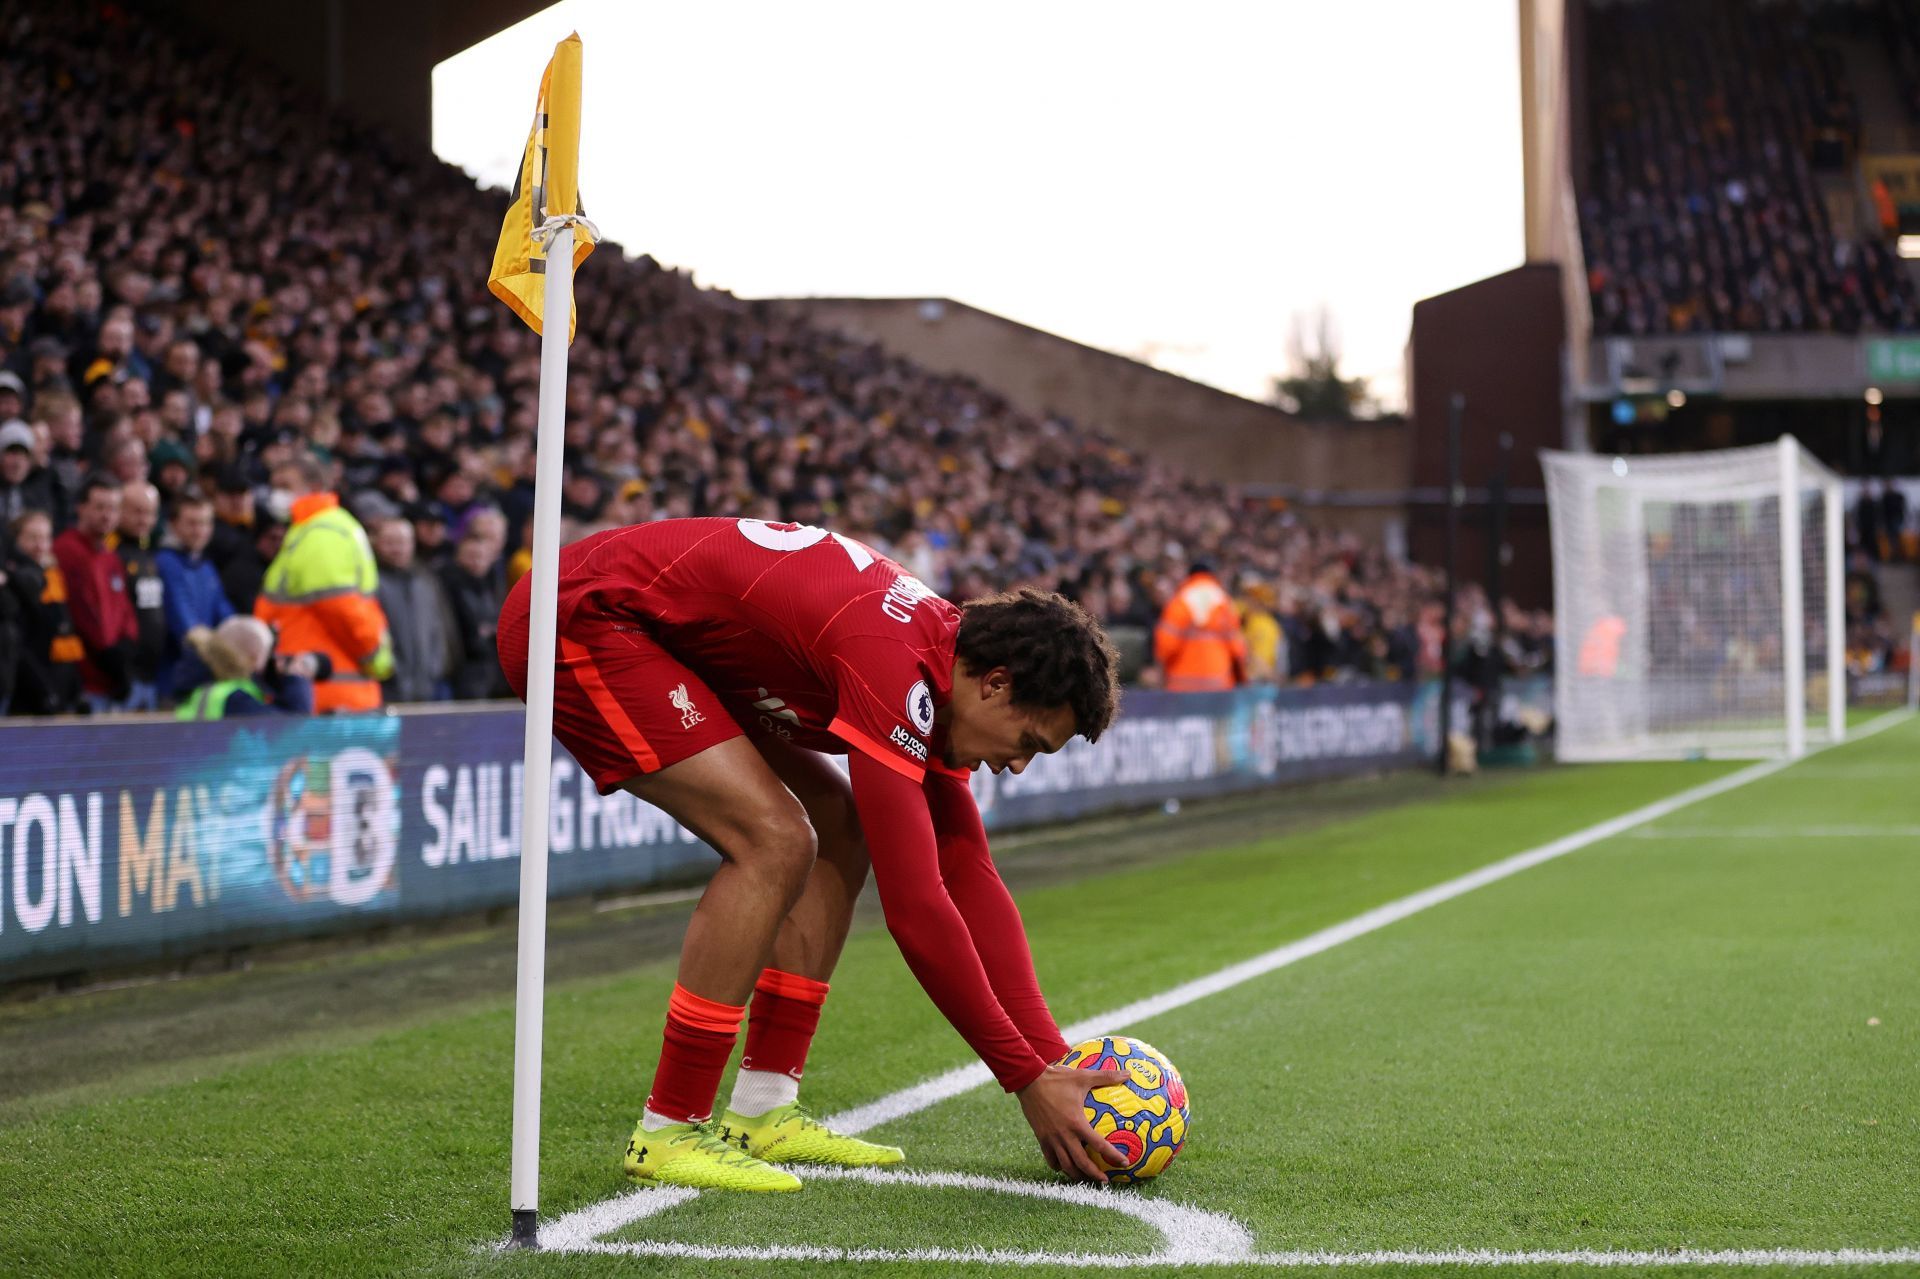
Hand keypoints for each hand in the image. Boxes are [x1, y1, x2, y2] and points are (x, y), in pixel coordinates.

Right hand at [1016, 1064, 1130, 1183]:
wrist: (1029, 1081)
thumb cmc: (1057, 1079)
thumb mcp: (1083, 1076)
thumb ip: (1106, 1076)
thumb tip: (1127, 1073)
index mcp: (1077, 1123)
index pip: (1099, 1145)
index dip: (1113, 1156)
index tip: (1124, 1163)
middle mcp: (1064, 1135)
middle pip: (1081, 1163)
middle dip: (1094, 1174)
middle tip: (1105, 1181)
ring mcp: (1051, 1138)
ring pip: (1065, 1165)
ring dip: (1077, 1174)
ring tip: (1086, 1178)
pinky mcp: (1041, 1138)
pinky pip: (1050, 1159)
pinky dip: (1058, 1166)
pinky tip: (1064, 1167)